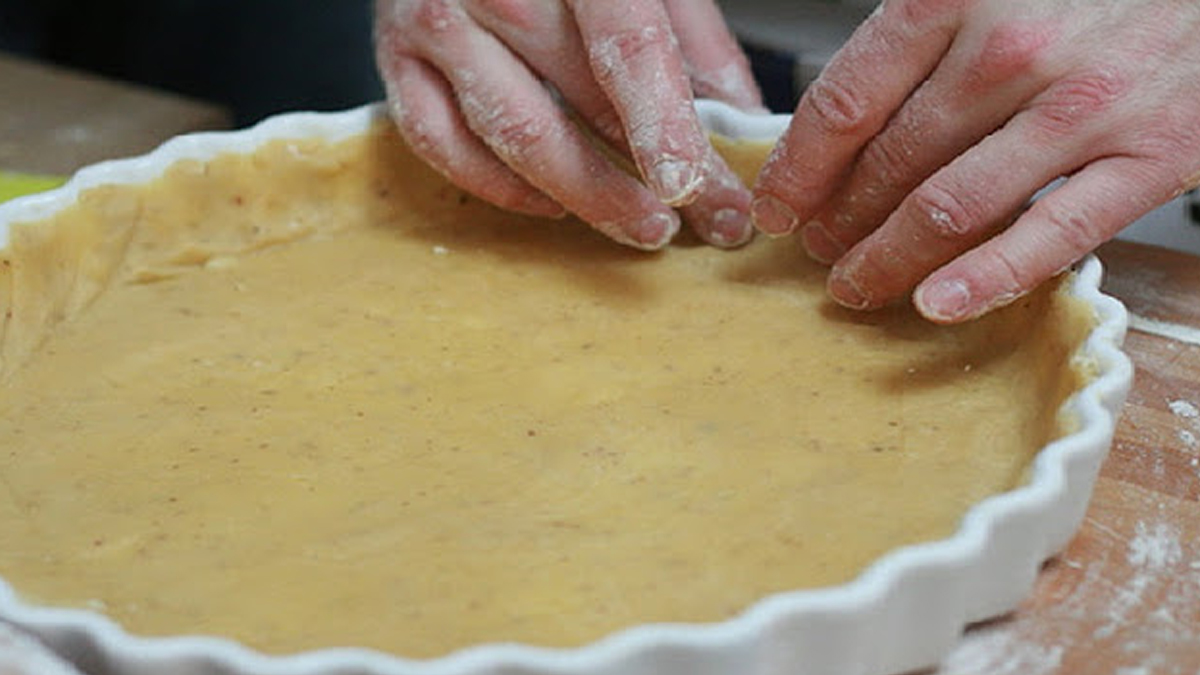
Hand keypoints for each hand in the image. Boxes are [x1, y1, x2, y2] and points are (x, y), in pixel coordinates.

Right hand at [374, 0, 763, 248]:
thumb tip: (739, 122)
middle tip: (700, 221)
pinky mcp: (396, 59)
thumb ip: (693, 39)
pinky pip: (441, 144)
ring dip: (583, 195)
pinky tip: (553, 204)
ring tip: (642, 225)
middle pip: (569, 102)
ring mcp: (434, 23)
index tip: (695, 186)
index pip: (623, 43)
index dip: (662, 122)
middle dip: (639, 177)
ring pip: (509, 134)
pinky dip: (500, 186)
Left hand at [752, 0, 1199, 322]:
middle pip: (889, 163)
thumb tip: (845, 115)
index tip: (777, 205)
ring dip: (889, 257)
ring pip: (952, 207)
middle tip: (818, 249)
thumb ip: (920, 35)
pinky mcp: (1151, 156)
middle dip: (838, 220)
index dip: (797, 169)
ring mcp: (1083, 107)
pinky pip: (1053, 234)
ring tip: (857, 283)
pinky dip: (988, 277)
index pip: (845, 103)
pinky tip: (938, 303)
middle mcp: (1012, 51)